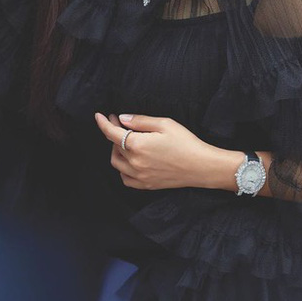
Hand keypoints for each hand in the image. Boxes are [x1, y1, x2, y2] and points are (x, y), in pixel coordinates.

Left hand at [94, 112, 218, 190]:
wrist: (201, 166)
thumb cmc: (186, 142)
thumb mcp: (165, 124)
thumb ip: (140, 121)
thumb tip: (122, 119)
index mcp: (137, 145)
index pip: (112, 133)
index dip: (103, 123)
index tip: (99, 116)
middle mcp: (134, 163)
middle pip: (114, 146)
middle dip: (113, 132)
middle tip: (120, 122)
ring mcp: (139, 176)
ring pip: (116, 163)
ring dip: (116, 150)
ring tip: (125, 140)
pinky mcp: (146, 185)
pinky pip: (125, 178)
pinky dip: (122, 168)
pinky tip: (130, 160)